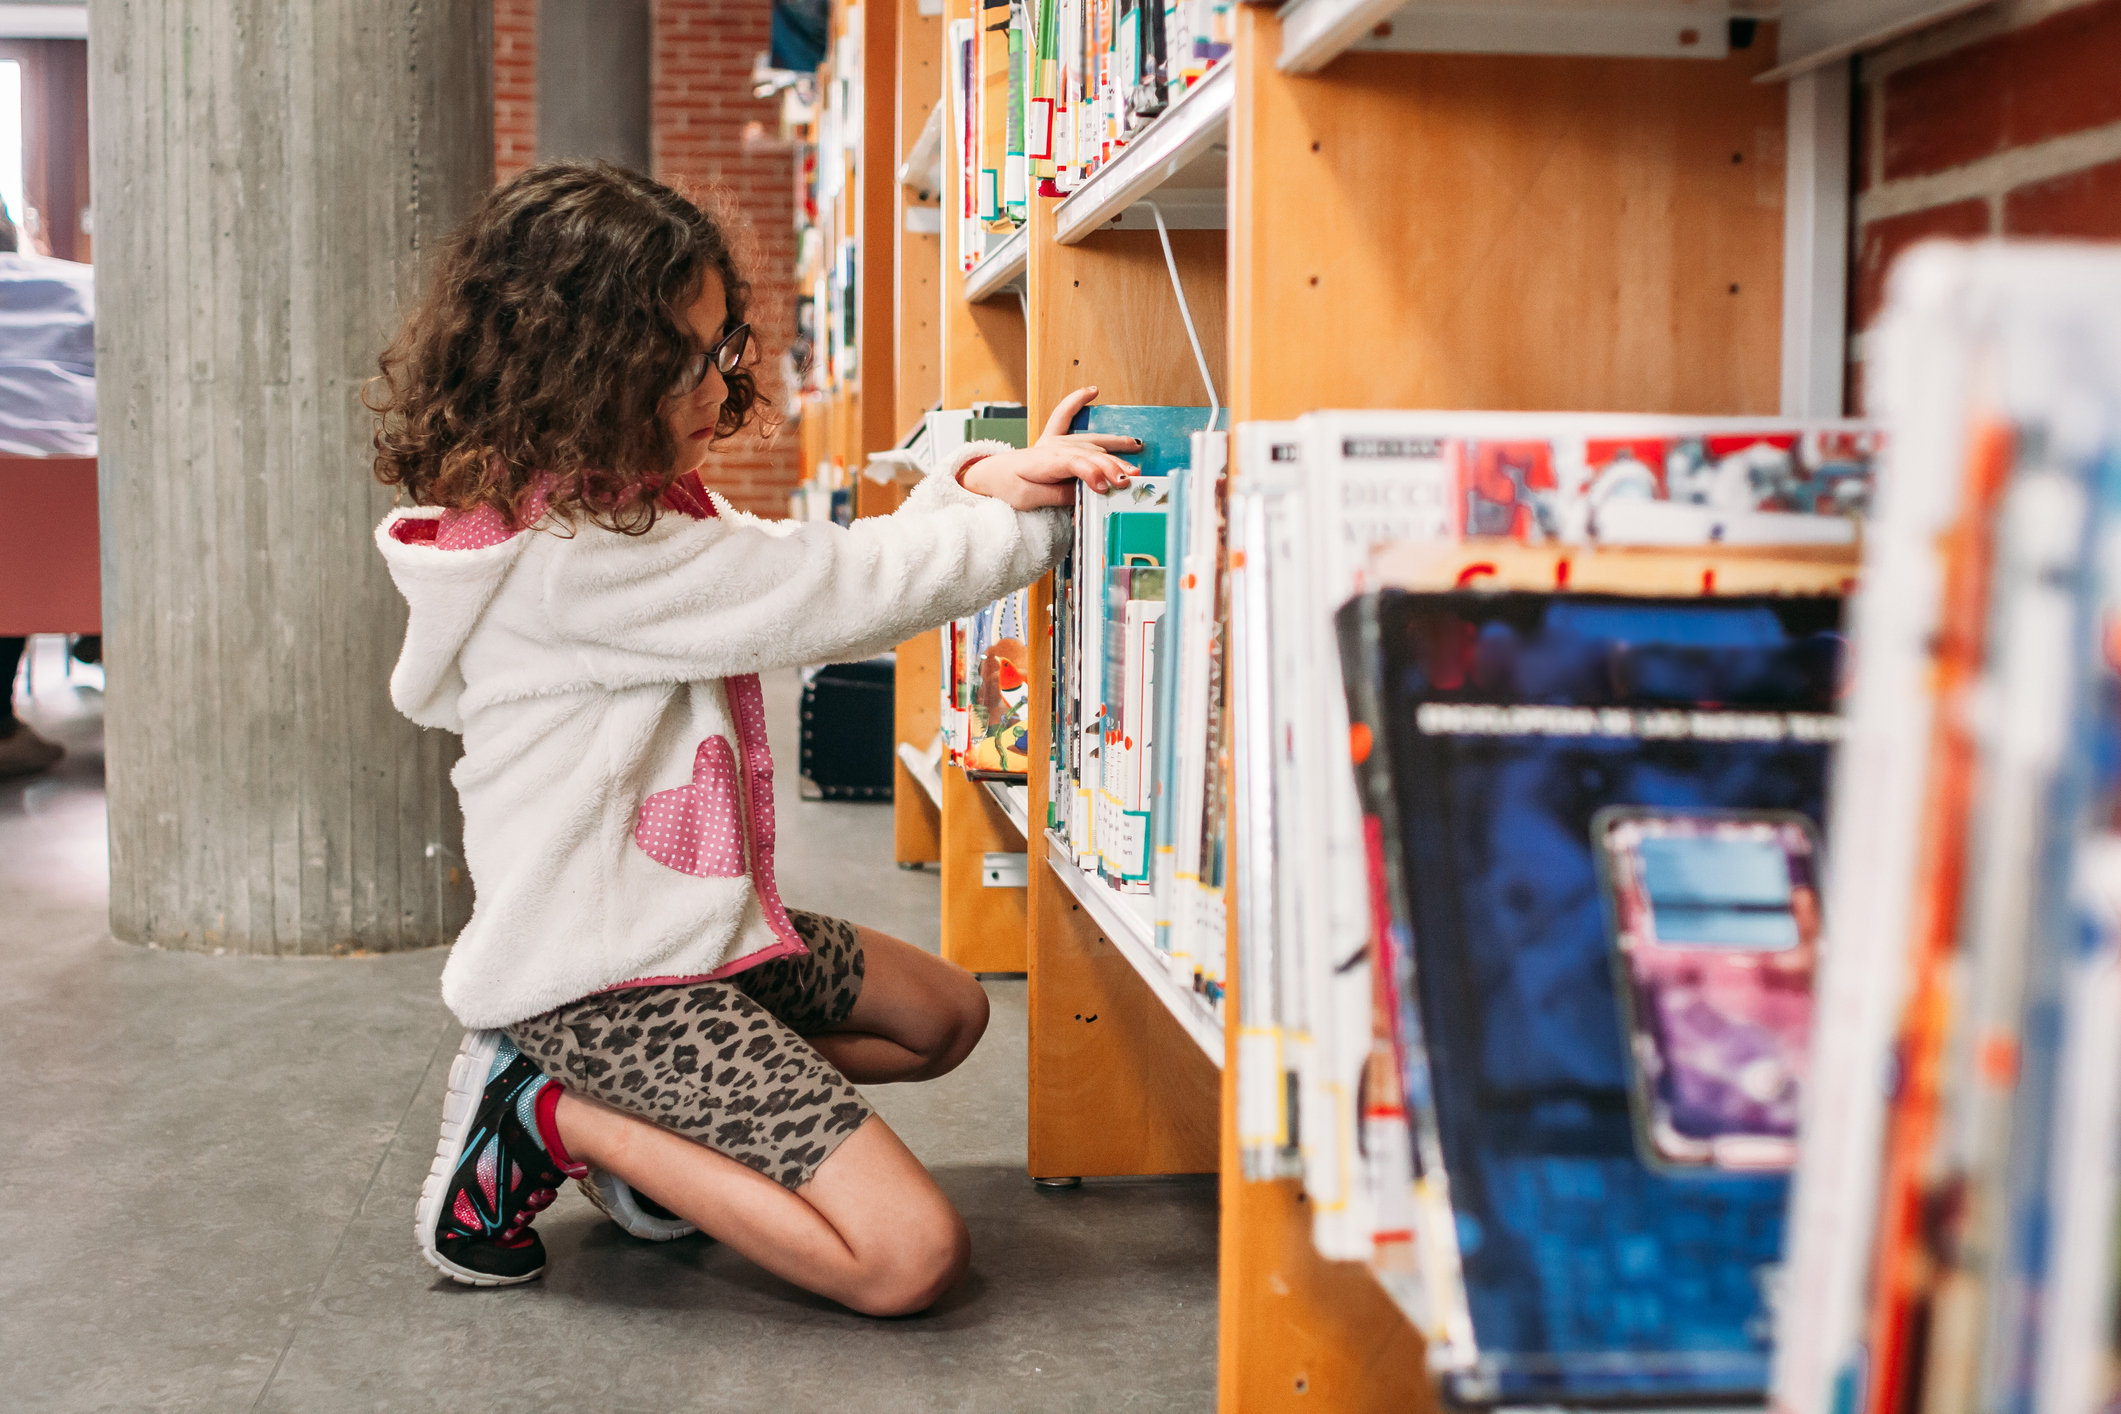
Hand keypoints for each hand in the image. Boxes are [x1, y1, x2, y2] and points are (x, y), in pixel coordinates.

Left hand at [957, 386, 1140, 509]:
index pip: (1074, 465)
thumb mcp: (1028, 499)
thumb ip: (1057, 495)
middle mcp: (1052, 447)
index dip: (1092, 474)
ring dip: (1114, 444)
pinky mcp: (1054, 438)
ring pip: (1089, 441)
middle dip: (1113, 465)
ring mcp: (1054, 440)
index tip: (1106, 486)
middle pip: (1088, 454)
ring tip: (1136, 447)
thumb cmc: (1007, 487)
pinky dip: (1077, 400)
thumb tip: (1083, 493)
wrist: (991, 475)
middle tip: (1130, 478)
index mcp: (1044, 462)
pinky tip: (1092, 391)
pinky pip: (1065, 414)